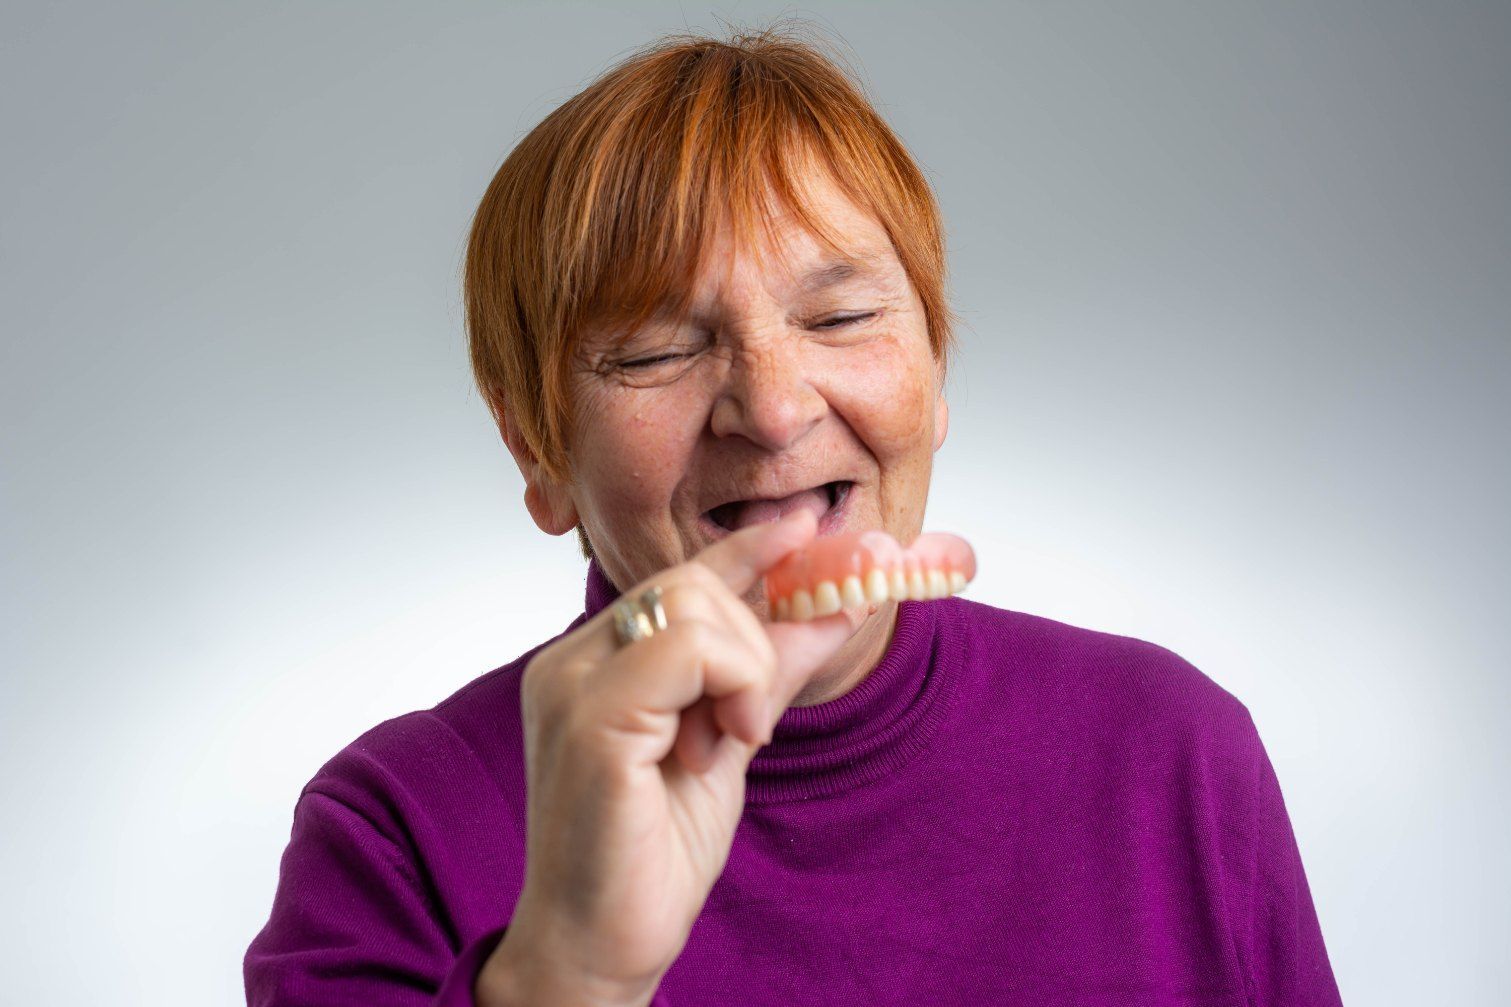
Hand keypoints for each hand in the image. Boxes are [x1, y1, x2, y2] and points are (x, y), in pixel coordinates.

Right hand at [479, 509, 854, 1005]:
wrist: (599, 947)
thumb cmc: (650, 853)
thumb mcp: (728, 741)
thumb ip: (769, 670)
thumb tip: (835, 606)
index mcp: (591, 663)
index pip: (675, 580)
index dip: (742, 552)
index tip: (801, 528)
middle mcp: (569, 662)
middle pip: (690, 584)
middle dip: (751, 645)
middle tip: (746, 725)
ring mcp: (571, 685)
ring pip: (693, 605)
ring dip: (744, 670)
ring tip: (730, 741)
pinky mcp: (592, 719)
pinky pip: (687, 648)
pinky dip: (733, 685)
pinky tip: (726, 745)